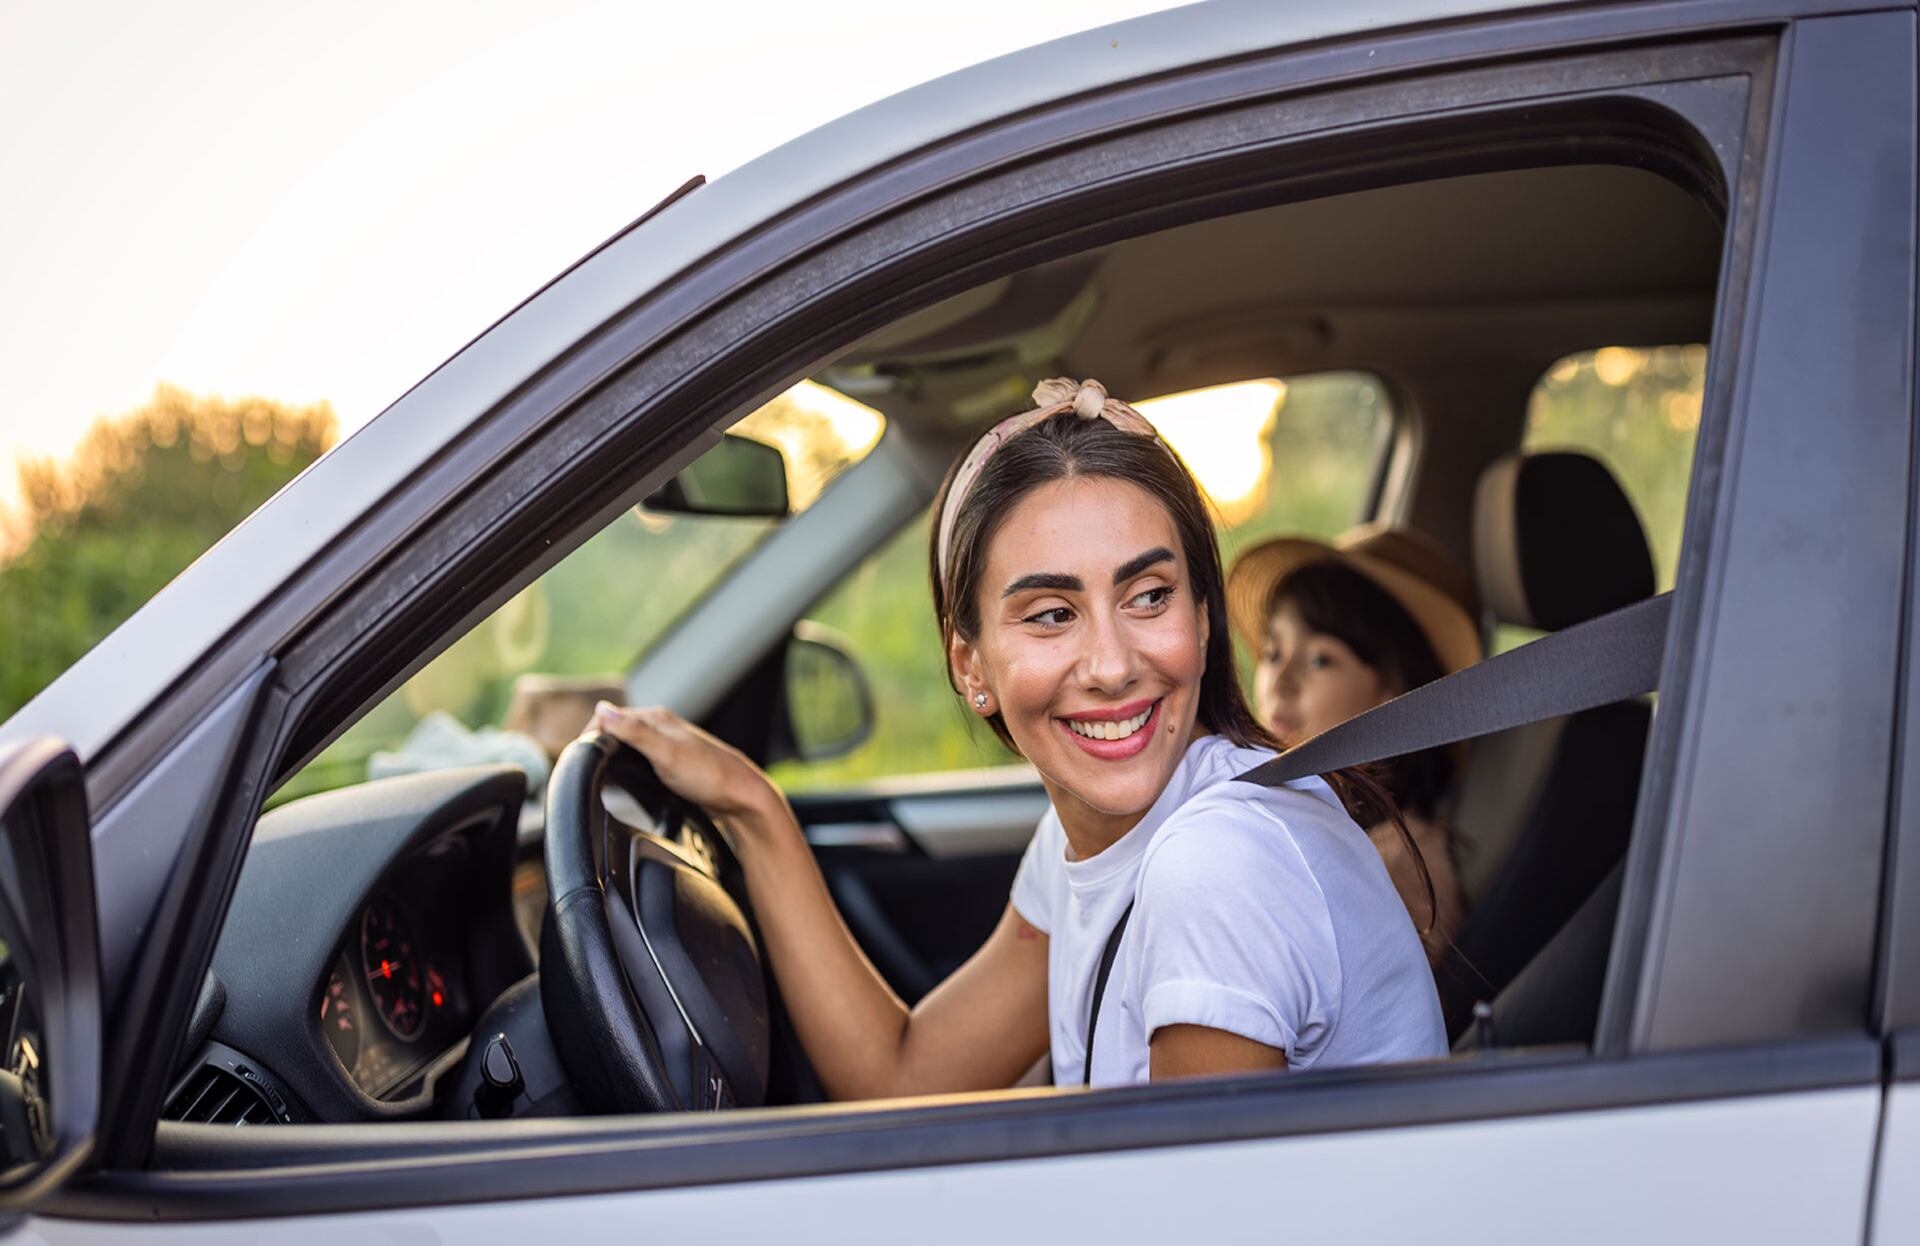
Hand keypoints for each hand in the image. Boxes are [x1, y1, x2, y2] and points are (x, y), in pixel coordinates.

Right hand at [590, 702, 784, 839]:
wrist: (741, 798)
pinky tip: (625, 779)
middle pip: (616, 730)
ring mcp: (666, 745)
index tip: (577, 756)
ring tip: (598, 773)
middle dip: (597, 745)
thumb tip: (602, 710)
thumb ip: (634, 732)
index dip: (589, 735)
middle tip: (584, 768)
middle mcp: (660, 727)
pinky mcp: (671, 763)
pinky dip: (626, 765)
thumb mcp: (665, 753)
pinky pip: (639, 759)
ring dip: (611, 754)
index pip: (609, 717)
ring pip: (627, 744)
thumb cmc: (708, 776)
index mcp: (656, 719)